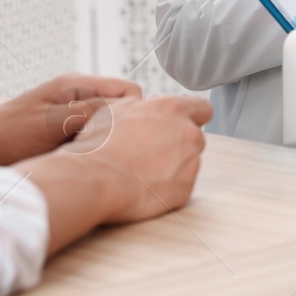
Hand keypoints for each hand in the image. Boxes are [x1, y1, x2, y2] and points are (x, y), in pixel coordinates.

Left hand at [0, 73, 140, 165]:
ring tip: (93, 159)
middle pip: (123, 109)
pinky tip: (83, 164)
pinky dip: (94, 150)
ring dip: (106, 142)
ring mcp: (73, 115)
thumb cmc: (8, 135)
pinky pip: (95, 139)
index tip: (126, 137)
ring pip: (110, 126)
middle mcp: (79, 97)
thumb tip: (132, 109)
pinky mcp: (66, 133)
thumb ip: (94, 111)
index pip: (131, 92)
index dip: (136, 113)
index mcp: (78, 86)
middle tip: (109, 152)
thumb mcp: (54, 122)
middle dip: (123, 129)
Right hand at [20, 93, 212, 254]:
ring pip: (188, 163)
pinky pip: (181, 186)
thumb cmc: (98, 145)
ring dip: (173, 166)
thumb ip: (142, 107)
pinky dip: (168, 187)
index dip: (192, 117)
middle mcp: (189, 133)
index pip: (202, 108)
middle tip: (150, 153)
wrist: (93, 179)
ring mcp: (191, 162)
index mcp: (173, 109)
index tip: (183, 124)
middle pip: (194, 137)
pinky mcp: (186, 188)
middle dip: (178, 144)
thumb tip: (144, 107)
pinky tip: (144, 187)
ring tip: (141, 171)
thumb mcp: (116, 110)